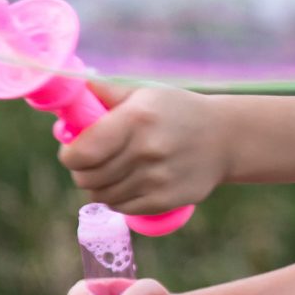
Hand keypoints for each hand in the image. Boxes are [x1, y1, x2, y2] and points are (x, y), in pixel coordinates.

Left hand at [59, 83, 232, 215]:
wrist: (225, 139)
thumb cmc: (177, 112)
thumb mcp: (144, 94)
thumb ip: (105, 93)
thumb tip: (69, 85)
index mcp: (135, 119)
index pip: (82, 153)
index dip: (70, 155)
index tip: (73, 151)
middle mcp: (145, 151)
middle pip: (87, 178)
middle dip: (82, 171)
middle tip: (91, 163)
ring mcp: (156, 179)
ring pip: (103, 197)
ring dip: (100, 187)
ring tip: (112, 172)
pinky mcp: (165, 201)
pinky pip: (123, 209)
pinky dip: (119, 200)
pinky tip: (129, 184)